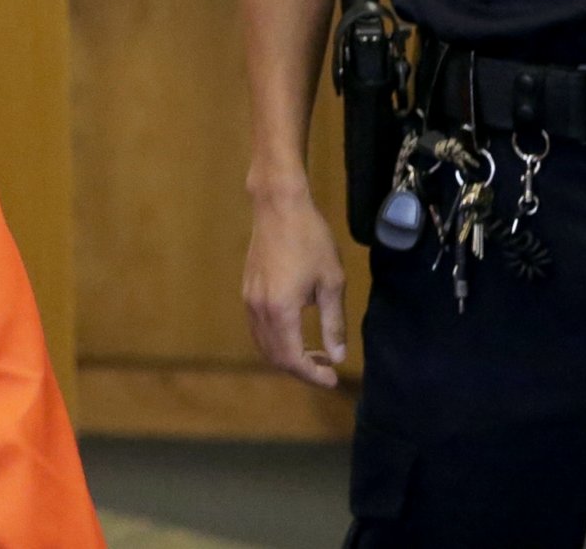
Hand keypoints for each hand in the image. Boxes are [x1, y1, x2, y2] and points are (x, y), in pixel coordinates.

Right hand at [246, 187, 348, 387]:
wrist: (279, 206)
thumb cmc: (311, 240)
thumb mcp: (332, 282)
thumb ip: (333, 323)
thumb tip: (338, 357)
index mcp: (281, 310)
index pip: (293, 358)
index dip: (313, 375)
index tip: (333, 380)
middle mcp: (259, 309)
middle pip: (275, 356)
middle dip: (301, 369)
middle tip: (327, 369)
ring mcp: (249, 299)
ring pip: (264, 344)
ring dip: (287, 356)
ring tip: (315, 353)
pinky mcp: (247, 290)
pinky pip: (259, 328)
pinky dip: (276, 340)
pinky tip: (296, 333)